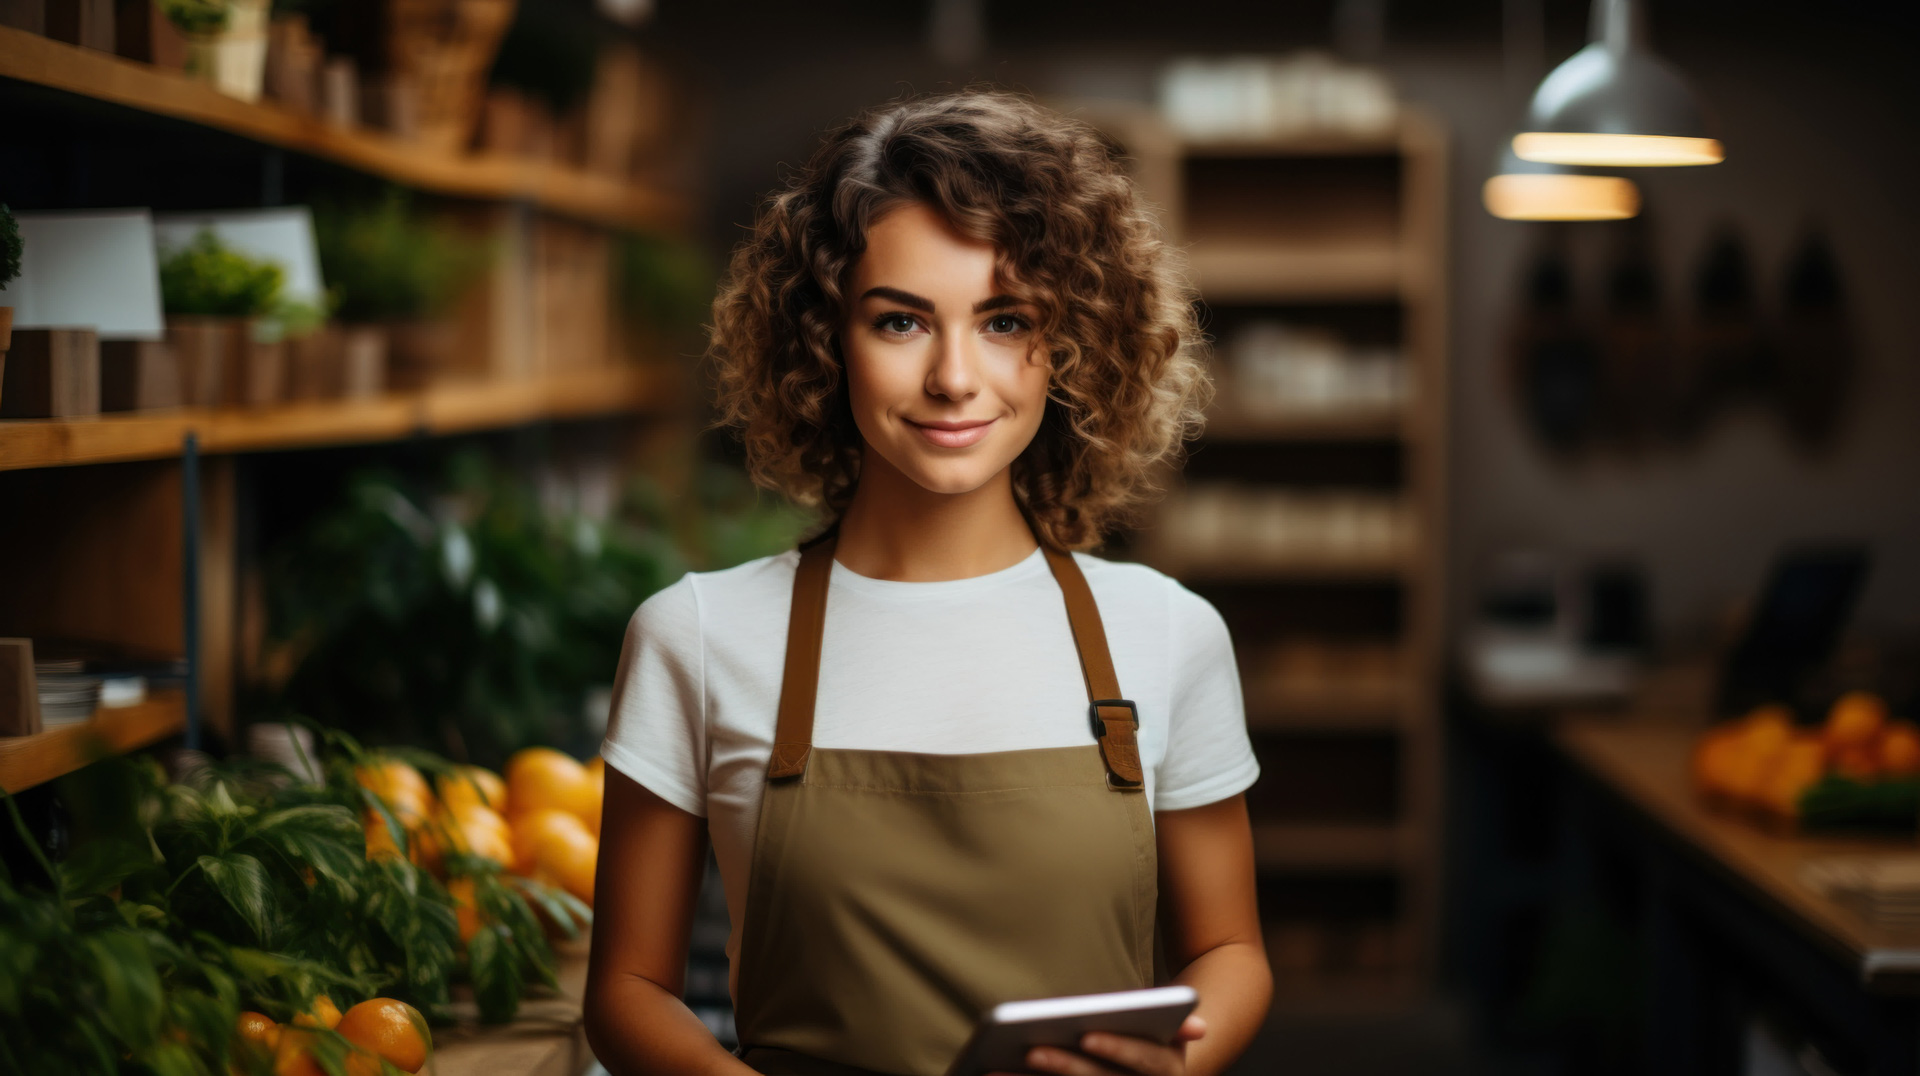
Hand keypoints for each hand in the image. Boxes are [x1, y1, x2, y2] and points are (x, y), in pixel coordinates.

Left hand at [996, 1014, 1206, 1075]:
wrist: (1149, 1067)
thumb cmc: (1150, 1035)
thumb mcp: (1166, 1027)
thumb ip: (1167, 1020)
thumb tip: (1197, 1027)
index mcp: (1169, 1066)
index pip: (1146, 1058)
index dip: (1118, 1048)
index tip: (1086, 1036)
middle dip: (1066, 1067)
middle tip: (1032, 1052)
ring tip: (996, 1071)